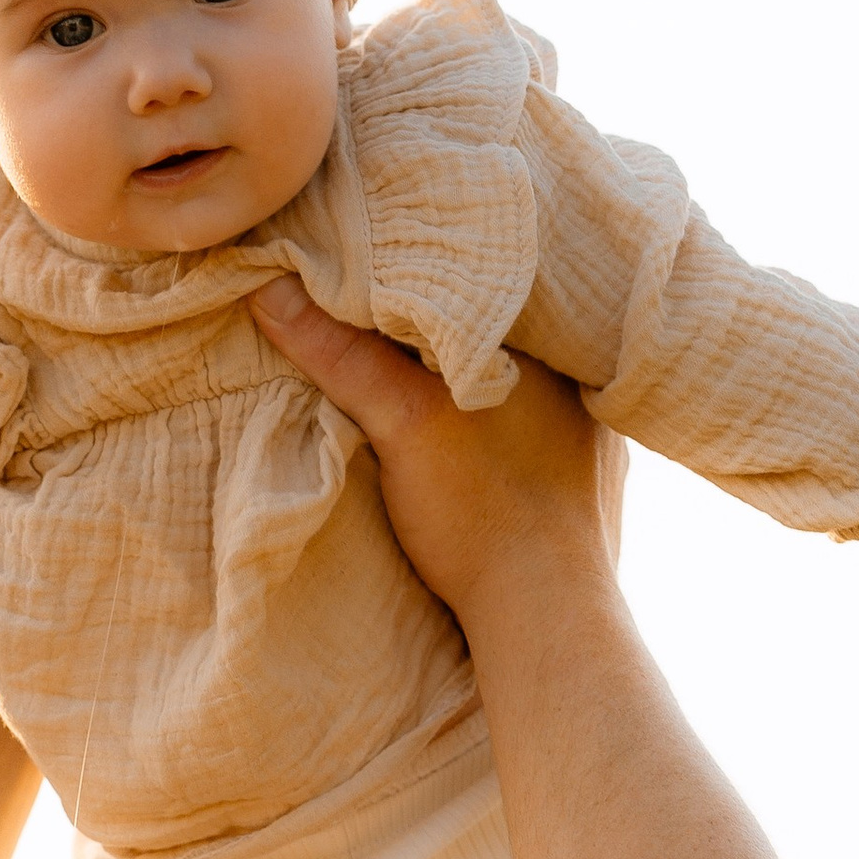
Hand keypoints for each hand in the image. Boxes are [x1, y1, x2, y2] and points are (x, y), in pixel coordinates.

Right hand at [248, 282, 618, 630]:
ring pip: (515, 365)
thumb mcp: (404, 422)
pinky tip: (471, 414)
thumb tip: (268, 291)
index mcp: (556, 335)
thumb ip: (341, 355)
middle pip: (499, 314)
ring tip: (424, 344)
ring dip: (474, 357)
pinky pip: (534, 411)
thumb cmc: (487, 512)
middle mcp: (584, 369)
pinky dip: (498, 403)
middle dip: (451, 303)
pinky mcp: (585, 466)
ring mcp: (590, 422)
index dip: (433, 253)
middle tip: (391, 285)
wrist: (547, 614)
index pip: (485, 267)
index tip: (383, 244)